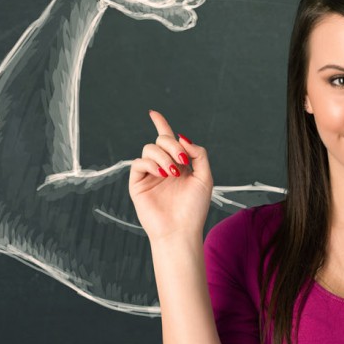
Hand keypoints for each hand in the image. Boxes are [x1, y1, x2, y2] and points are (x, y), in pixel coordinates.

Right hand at [128, 110, 212, 242]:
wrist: (180, 230)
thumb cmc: (194, 208)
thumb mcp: (205, 177)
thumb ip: (198, 154)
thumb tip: (182, 137)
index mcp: (179, 165)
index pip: (168, 141)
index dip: (161, 125)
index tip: (153, 113)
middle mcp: (163, 167)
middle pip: (161, 140)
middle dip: (172, 144)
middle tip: (182, 160)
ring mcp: (149, 175)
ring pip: (150, 148)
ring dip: (164, 155)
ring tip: (173, 172)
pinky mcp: (137, 183)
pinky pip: (139, 162)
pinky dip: (151, 163)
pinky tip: (162, 173)